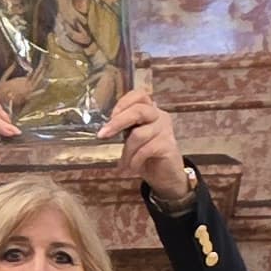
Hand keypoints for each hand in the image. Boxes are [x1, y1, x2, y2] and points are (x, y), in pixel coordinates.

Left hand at [99, 84, 190, 201]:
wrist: (166, 175)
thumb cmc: (146, 155)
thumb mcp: (132, 138)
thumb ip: (124, 129)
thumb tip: (102, 129)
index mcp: (150, 111)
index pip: (139, 95)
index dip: (123, 103)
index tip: (109, 117)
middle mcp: (160, 116)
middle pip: (139, 110)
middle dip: (117, 122)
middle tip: (102, 135)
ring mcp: (165, 130)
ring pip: (138, 134)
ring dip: (126, 152)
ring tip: (122, 165)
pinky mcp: (168, 145)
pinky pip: (145, 150)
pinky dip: (134, 161)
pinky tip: (131, 168)